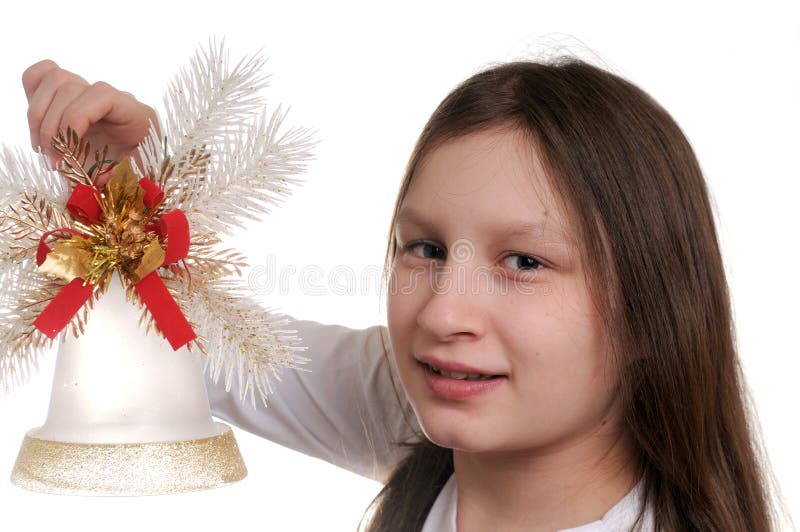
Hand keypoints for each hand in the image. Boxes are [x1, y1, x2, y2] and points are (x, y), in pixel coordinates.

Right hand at [22, 59, 158, 182]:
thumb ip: (119, 176)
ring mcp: (86, 91)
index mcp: (133, 111)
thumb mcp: (136, 173)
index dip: (75, 121)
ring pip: (53, 79)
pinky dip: (32, 97)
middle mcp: (109, 94)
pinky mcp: (66, 96)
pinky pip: (41, 77)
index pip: (101, 95)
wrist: (138, 160)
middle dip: (53, 129)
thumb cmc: (138, 167)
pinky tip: (36, 128)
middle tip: (54, 162)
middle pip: (68, 88)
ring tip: (43, 149)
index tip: (66, 155)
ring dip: (38, 117)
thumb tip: (94, 179)